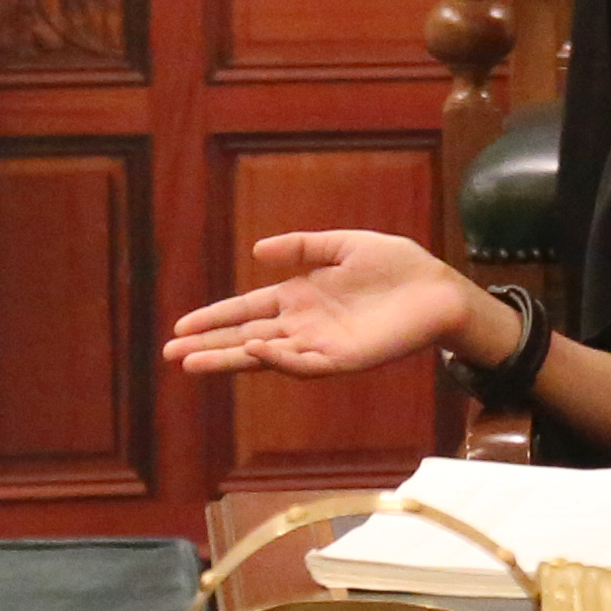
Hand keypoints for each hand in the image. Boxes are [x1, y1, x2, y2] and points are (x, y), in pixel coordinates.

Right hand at [163, 231, 495, 384]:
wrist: (439, 289)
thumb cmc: (397, 267)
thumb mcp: (344, 245)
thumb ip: (303, 246)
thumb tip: (257, 250)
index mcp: (300, 297)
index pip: (246, 310)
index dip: (214, 317)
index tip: (181, 325)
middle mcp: (303, 326)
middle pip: (245, 337)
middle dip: (208, 346)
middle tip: (170, 353)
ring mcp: (321, 345)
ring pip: (265, 356)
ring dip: (230, 359)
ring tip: (194, 361)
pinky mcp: (343, 360)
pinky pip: (304, 364)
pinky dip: (278, 359)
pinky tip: (254, 350)